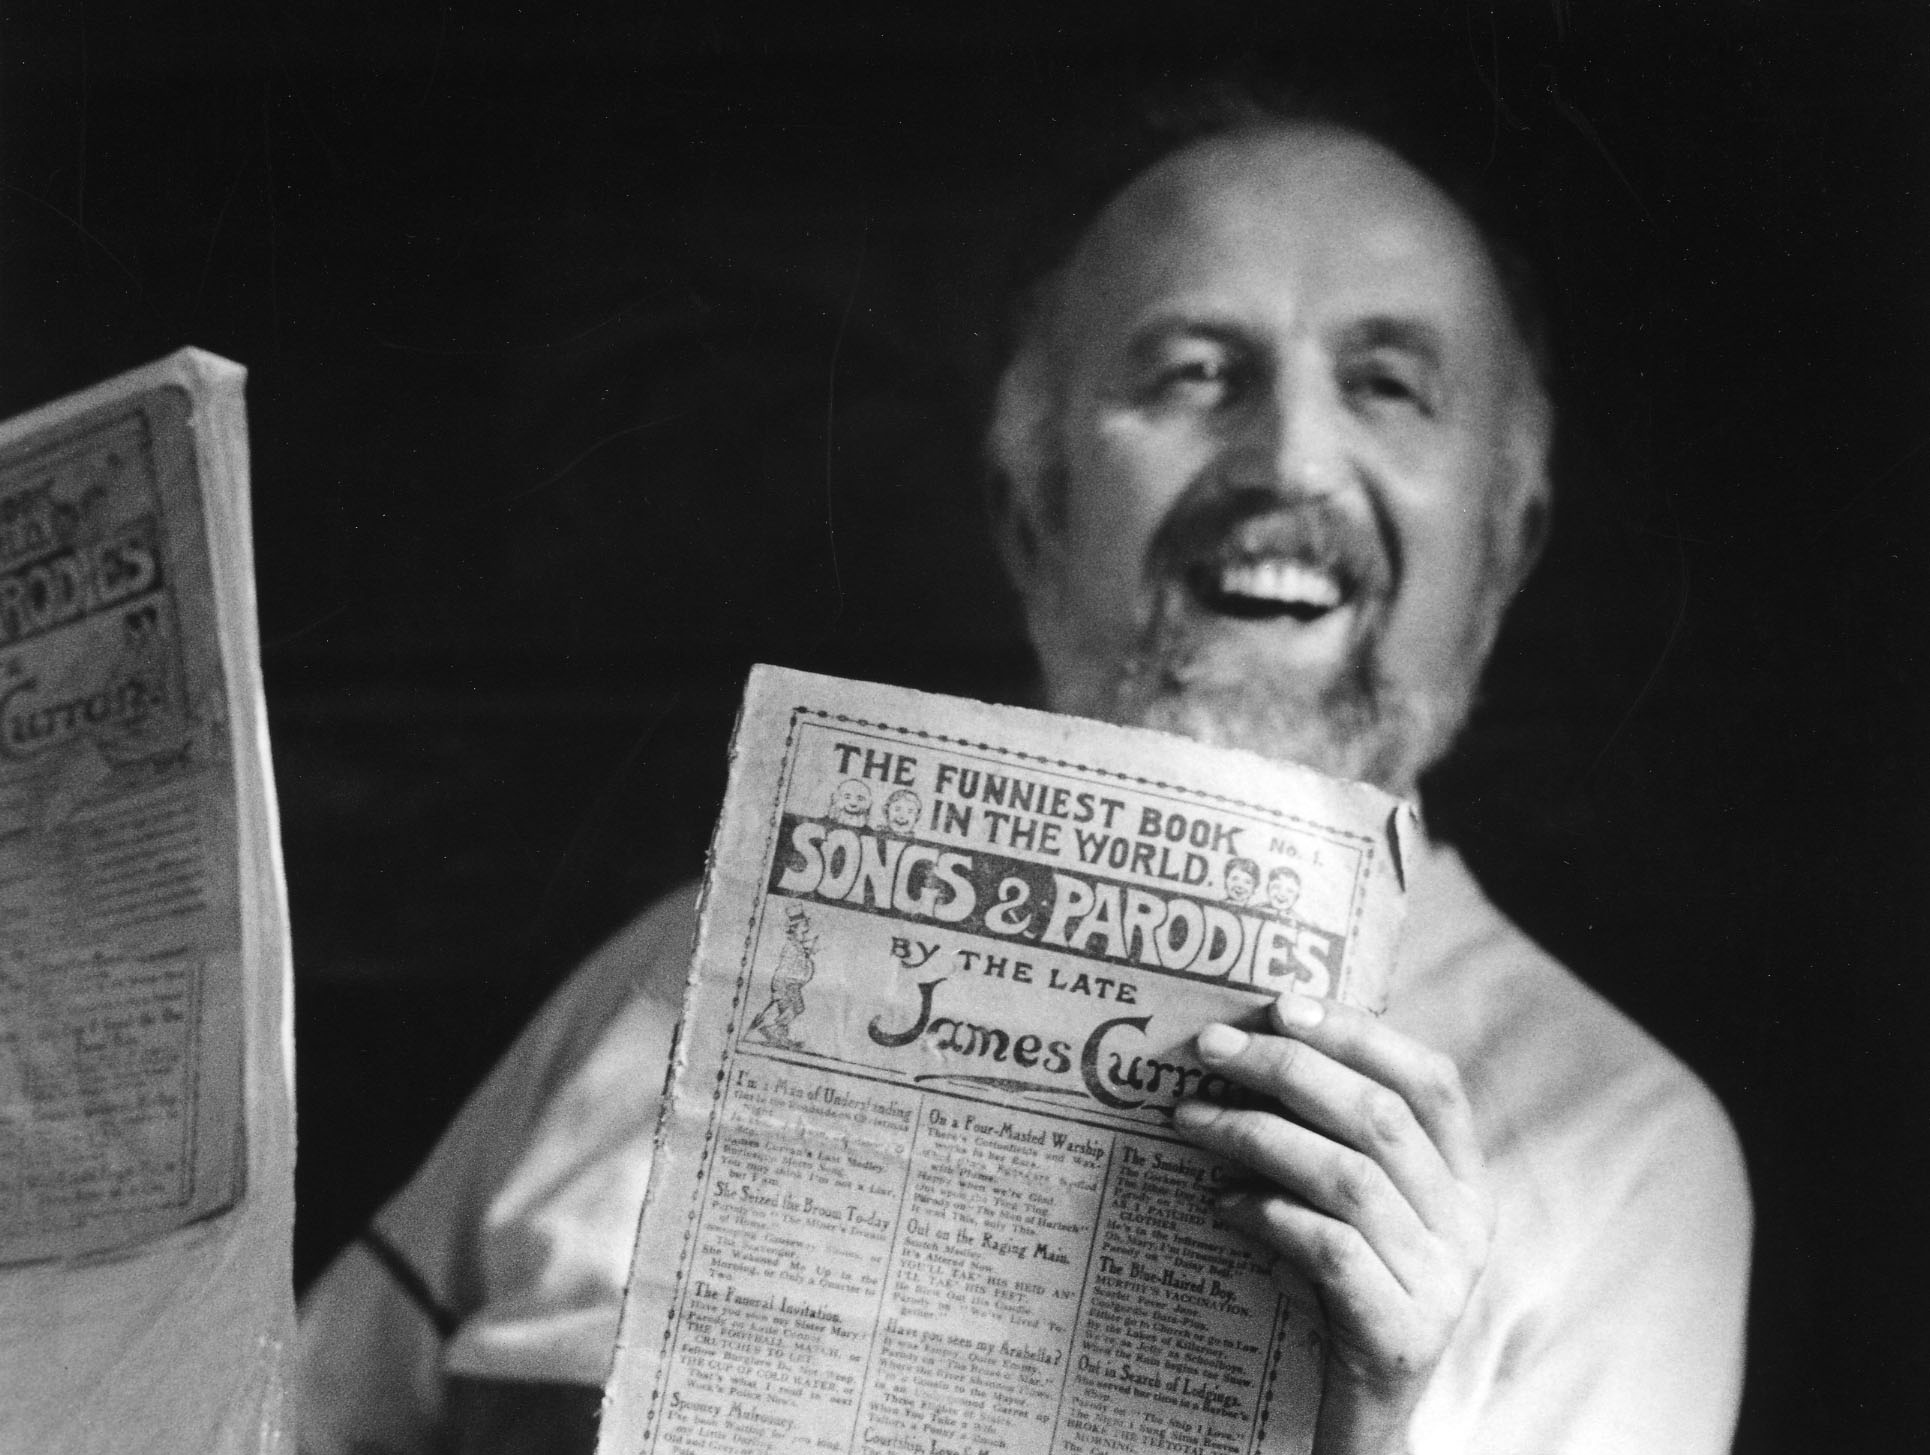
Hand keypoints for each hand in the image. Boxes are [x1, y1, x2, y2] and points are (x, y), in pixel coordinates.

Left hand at [1171, 995, 1493, 1454]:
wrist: (1360, 1423)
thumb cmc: (1342, 1295)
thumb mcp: (1355, 1211)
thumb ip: (1333, 1141)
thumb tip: (1247, 1049)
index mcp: (1464, 1182)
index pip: (1431, 1081)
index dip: (1359, 1033)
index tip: (1281, 1004)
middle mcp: (1467, 1227)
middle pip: (1379, 1117)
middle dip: (1287, 1070)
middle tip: (1209, 1050)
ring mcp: (1442, 1285)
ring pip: (1347, 1177)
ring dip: (1255, 1134)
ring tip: (1188, 1120)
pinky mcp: (1399, 1336)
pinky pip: (1328, 1251)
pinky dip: (1266, 1213)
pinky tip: (1219, 1204)